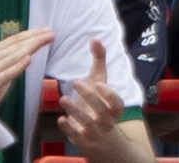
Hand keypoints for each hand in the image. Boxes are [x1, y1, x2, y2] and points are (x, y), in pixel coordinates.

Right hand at [0, 27, 53, 129]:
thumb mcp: (2, 70)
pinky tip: (28, 59)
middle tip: (51, 33)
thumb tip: (30, 51)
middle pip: (16, 45)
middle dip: (35, 38)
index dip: (32, 34)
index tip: (47, 30)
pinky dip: (18, 66)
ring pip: (13, 56)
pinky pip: (6, 74)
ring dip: (30, 47)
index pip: (16, 39)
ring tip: (43, 41)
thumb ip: (13, 60)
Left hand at [57, 39, 129, 154]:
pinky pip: (76, 137)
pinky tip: (60, 119)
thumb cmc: (99, 102)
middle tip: (76, 81)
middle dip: (90, 97)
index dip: (110, 95)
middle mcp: (106, 122)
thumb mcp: (100, 82)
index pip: (117, 104)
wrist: (101, 138)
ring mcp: (94, 133)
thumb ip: (99, 61)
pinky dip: (69, 129)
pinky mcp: (82, 140)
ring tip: (63, 98)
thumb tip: (95, 38)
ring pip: (88, 125)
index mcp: (113, 109)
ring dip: (76, 111)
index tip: (99, 84)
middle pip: (102, 112)